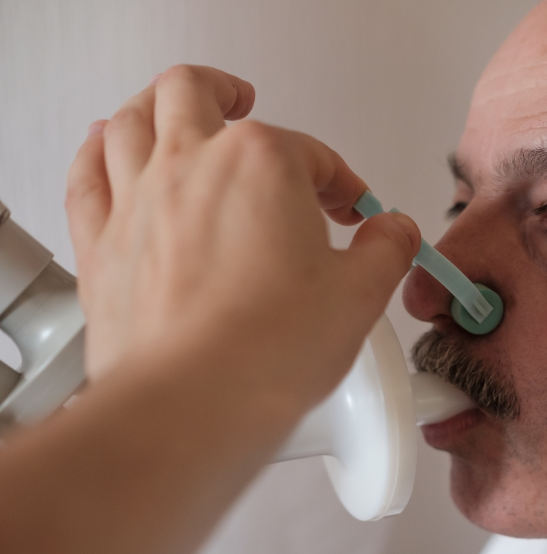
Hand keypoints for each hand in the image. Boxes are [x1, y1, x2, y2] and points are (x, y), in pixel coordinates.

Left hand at [65, 65, 418, 419]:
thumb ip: (388, 250)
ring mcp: (137, 200)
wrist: (192, 404)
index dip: (341, 182)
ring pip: (133, 119)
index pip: (313, 156)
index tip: (352, 211)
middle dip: (227, 92)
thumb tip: (396, 233)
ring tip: (179, 115)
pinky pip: (87, 175)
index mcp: (263, 163)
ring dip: (157, 108)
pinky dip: (98, 154)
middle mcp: (191, 165)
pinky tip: (108, 154)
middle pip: (198, 93)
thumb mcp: (361, 295)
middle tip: (245, 102)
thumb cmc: (268, 351)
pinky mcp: (100, 244)